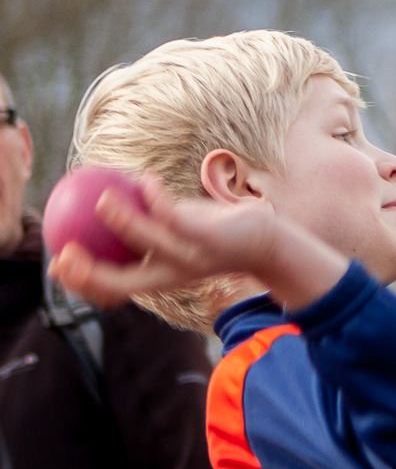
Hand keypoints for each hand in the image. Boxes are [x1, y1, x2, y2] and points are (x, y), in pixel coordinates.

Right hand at [49, 174, 347, 309]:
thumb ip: (146, 221)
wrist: (263, 239)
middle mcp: (172, 273)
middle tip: (66, 250)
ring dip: (124, 222)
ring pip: (148, 244)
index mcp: (159, 276)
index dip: (83, 282)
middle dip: (91, 275)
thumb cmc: (214, 231)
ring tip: (102, 199)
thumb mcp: (176, 229)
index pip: (114, 288)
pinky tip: (145, 180)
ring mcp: (190, 257)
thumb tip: (107, 200)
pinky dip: (158, 198)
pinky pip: (177, 217)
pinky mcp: (209, 238)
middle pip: (123, 283)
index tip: (58, 262)